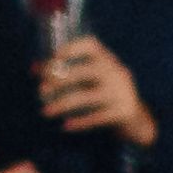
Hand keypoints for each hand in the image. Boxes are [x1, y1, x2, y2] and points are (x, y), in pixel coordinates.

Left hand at [34, 29, 153, 145]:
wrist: (138, 120)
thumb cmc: (107, 95)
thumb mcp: (92, 80)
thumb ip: (68, 73)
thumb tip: (34, 68)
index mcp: (109, 60)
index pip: (92, 45)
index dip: (72, 48)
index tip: (54, 57)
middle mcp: (116, 73)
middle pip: (84, 72)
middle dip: (59, 80)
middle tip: (41, 90)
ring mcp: (121, 92)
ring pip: (86, 97)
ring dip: (62, 104)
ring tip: (45, 112)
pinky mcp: (123, 112)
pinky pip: (96, 117)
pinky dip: (79, 122)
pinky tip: (65, 126)